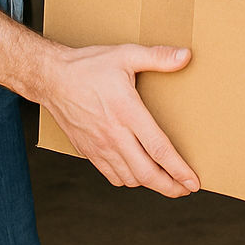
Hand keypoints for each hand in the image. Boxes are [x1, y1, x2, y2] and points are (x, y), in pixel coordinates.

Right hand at [40, 42, 199, 197]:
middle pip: (146, 173)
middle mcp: (114, 135)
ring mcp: (100, 146)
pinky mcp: (88, 151)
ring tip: (167, 182)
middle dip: (170, 187)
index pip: (158, 149)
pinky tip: (138, 174)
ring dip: (150, 184)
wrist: (51, 79)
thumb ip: (158, 56)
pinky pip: (112, 176)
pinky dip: (129, 180)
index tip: (193, 182)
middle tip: (186, 190)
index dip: (179, 169)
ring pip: (130, 178)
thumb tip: (186, 56)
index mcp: (127, 112)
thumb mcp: (126, 54)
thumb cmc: (89, 66)